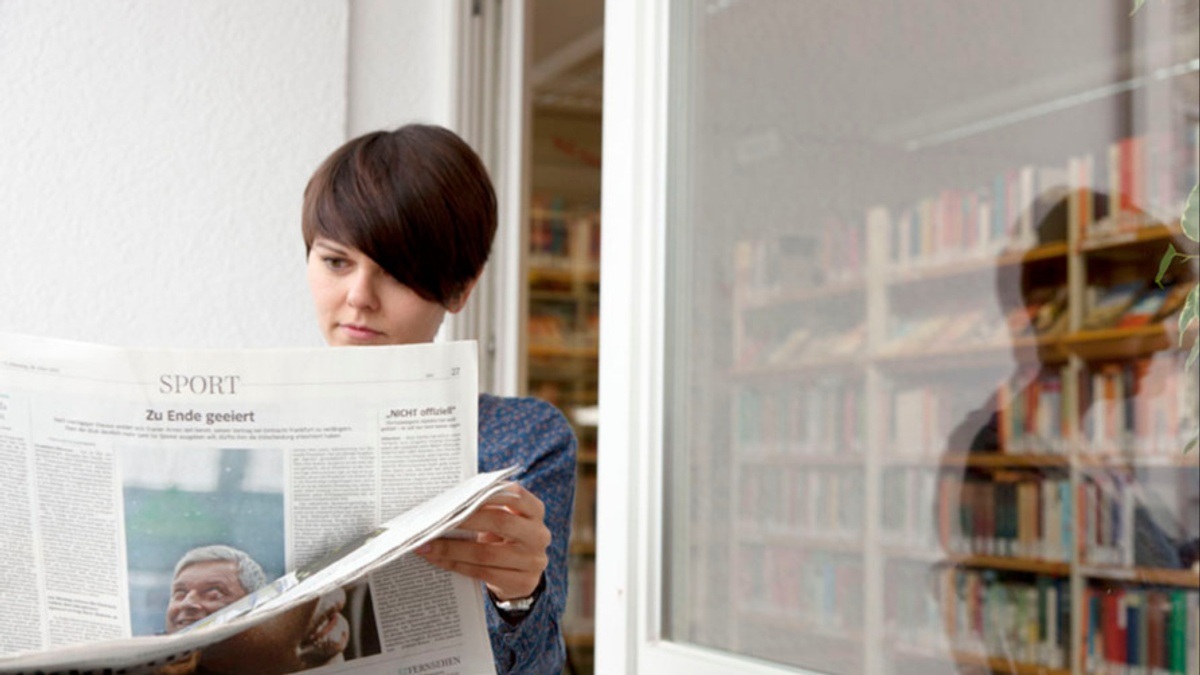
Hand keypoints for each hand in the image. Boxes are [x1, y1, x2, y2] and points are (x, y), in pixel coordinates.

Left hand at [416, 483, 550, 600]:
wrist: (521, 574)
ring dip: (451, 549)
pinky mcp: (522, 582)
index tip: (460, 493)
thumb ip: (485, 507)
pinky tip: (436, 559)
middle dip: (465, 519)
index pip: (515, 494)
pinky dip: (455, 565)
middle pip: (500, 522)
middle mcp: (538, 534)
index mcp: (535, 511)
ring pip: (486, 553)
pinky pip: (481, 573)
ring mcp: (533, 560)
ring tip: (425, 544)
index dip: (488, 492)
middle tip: (436, 519)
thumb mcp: (503, 519)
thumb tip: (445, 500)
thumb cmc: (503, 537)